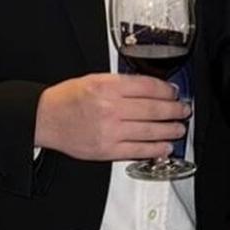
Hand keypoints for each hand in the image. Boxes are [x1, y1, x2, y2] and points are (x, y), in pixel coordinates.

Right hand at [34, 73, 190, 161]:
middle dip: (174, 110)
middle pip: (153, 109)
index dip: (166, 90)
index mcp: (107, 86)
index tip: (173, 92)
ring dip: (170, 130)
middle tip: (183, 110)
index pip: (147, 86)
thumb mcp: (93, 79)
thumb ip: (121, 83)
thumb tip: (150, 88)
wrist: (45, 119)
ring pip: (150, 131)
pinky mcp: (107, 149)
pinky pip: (138, 150)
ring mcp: (110, 131)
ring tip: (178, 128)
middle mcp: (110, 108)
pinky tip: (165, 147)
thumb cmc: (67, 99)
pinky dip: (155, 149)